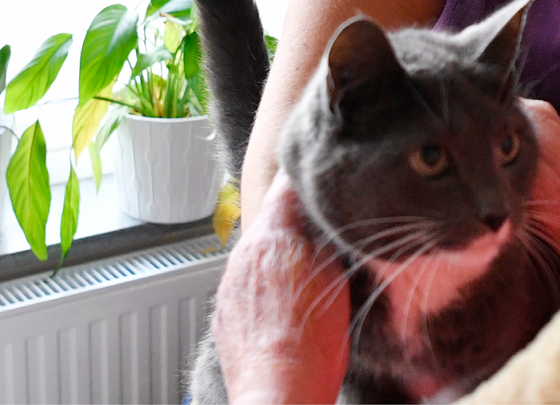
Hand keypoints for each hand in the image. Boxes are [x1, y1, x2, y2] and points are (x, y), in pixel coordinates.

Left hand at [211, 174, 347, 403]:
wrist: (278, 392)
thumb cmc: (313, 342)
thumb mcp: (335, 277)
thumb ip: (326, 238)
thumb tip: (325, 214)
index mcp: (271, 238)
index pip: (284, 187)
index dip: (303, 179)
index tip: (316, 176)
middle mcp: (242, 255)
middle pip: (270, 224)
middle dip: (293, 225)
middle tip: (321, 232)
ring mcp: (229, 286)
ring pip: (257, 256)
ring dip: (278, 259)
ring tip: (304, 278)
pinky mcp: (224, 314)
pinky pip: (245, 287)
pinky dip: (263, 289)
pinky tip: (283, 308)